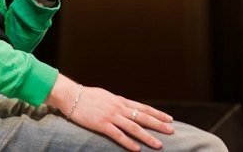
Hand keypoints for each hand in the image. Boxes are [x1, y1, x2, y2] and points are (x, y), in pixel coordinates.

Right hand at [47, 75, 173, 150]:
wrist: (71, 95)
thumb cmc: (87, 96)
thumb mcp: (106, 96)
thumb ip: (117, 103)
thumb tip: (126, 108)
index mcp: (120, 101)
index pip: (143, 107)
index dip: (157, 113)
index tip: (169, 119)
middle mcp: (118, 108)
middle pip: (143, 117)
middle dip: (158, 124)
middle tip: (171, 130)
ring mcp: (111, 116)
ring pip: (133, 127)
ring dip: (147, 137)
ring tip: (158, 144)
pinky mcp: (101, 124)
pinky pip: (118, 135)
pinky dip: (128, 142)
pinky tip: (137, 149)